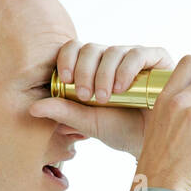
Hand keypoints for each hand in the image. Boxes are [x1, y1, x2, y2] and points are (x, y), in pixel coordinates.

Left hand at [28, 41, 174, 157]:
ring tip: (105, 98)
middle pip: (91, 48)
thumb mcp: (87, 122)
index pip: (75, 50)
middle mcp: (113, 59)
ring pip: (113, 51)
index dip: (67, 59)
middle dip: (85, 71)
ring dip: (104, 74)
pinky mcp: (157, 59)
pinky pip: (138, 53)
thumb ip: (62, 111)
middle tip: (85, 96)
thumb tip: (33, 108)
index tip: (65, 80)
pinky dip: (126, 68)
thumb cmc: (120, 131)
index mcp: (94, 68)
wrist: (151, 142)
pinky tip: (121, 88)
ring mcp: (135, 58)